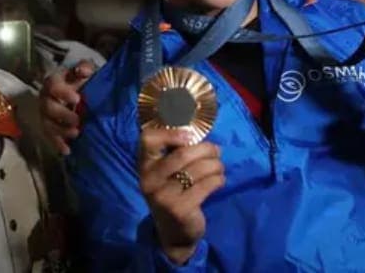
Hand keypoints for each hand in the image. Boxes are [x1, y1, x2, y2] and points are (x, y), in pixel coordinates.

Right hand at [39, 62, 95, 155]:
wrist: (86, 93)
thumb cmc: (86, 80)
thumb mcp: (89, 71)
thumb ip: (86, 67)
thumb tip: (82, 70)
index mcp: (54, 82)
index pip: (52, 85)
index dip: (62, 92)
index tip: (77, 98)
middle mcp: (46, 98)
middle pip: (48, 107)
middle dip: (62, 115)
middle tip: (78, 120)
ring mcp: (46, 114)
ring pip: (47, 124)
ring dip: (60, 131)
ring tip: (76, 134)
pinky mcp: (49, 127)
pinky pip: (50, 137)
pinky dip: (58, 144)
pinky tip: (66, 150)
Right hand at [138, 129, 224, 264]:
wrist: (174, 233)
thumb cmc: (173, 193)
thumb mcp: (166, 174)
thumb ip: (174, 153)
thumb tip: (198, 131)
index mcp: (144, 166)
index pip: (148, 139)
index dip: (170, 132)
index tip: (190, 136)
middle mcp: (149, 180)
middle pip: (182, 153)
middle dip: (206, 149)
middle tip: (217, 151)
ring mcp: (163, 196)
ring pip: (197, 169)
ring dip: (215, 165)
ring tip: (219, 166)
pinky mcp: (179, 209)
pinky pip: (206, 186)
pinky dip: (218, 179)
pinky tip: (220, 180)